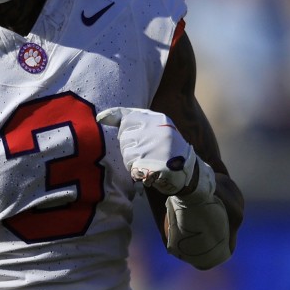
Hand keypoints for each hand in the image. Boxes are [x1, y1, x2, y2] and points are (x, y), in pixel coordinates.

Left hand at [97, 107, 214, 200]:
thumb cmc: (165, 148)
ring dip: (131, 161)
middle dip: (128, 147)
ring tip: (146, 161)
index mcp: (158, 119)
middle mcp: (157, 131)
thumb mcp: (154, 129)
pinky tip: (148, 171)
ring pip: (127, 153)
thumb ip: (130, 121)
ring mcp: (157, 148)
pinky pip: (133, 168)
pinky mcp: (156, 165)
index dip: (117, 123)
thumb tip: (100, 118)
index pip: (127, 118)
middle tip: (142, 152)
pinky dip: (136, 172)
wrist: (188, 171)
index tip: (108, 124)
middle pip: (124, 137)